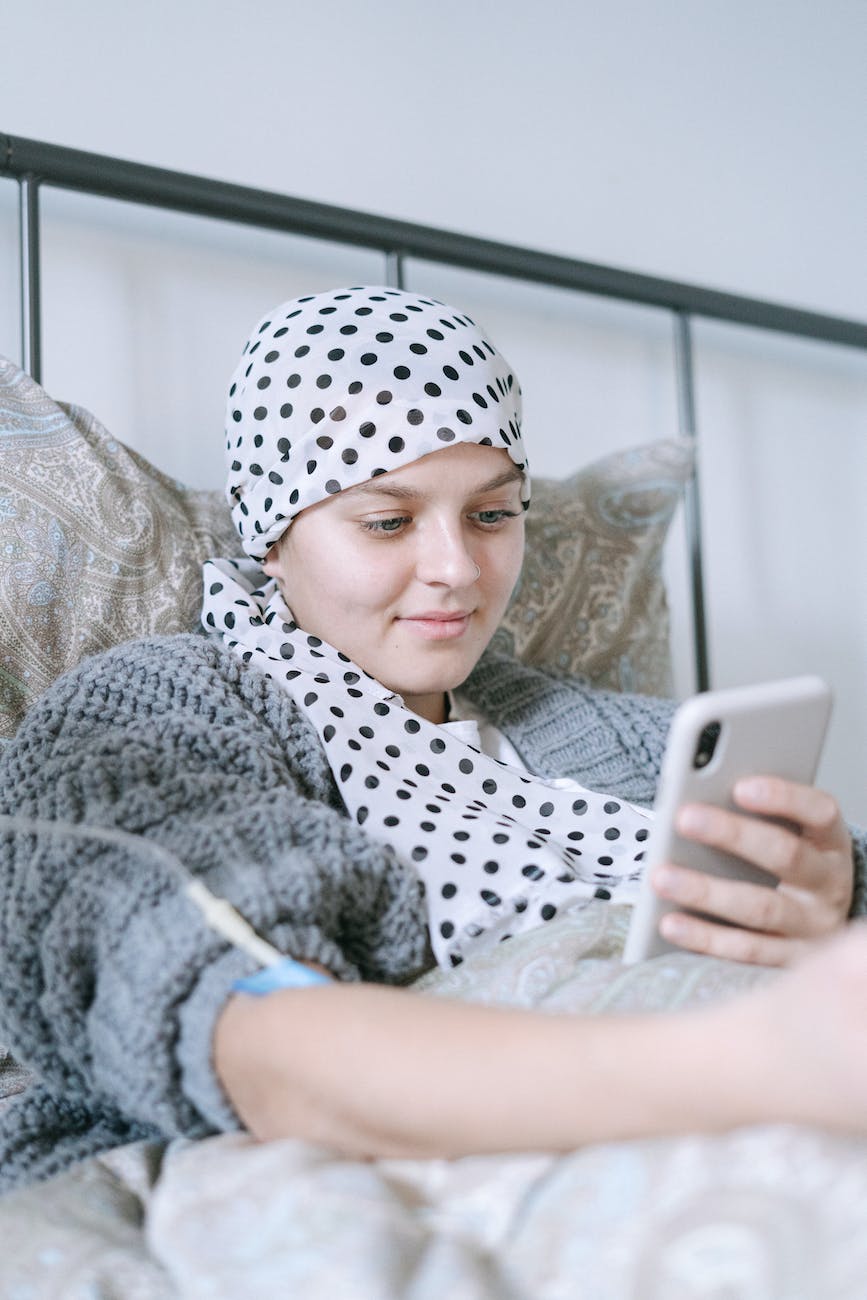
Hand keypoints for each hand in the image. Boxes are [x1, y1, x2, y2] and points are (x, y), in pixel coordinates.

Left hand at [650, 776, 854, 965]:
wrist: (820, 931)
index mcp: (829, 844)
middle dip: (732, 834)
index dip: (784, 797)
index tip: (740, 786)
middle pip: (786, 856)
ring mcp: (813, 929)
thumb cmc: (786, 870)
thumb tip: (701, 800)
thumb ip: (754, 819)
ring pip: (761, 909)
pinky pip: (746, 952)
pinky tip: (670, 923)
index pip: (820, 811)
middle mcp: (829, 886)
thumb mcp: (787, 838)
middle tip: (684, 818)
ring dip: (706, 892)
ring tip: (661, 877)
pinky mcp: (790, 963)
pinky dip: (705, 938)